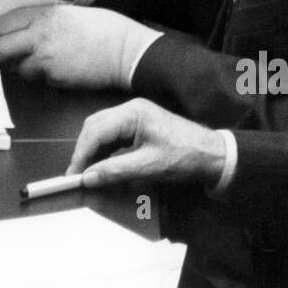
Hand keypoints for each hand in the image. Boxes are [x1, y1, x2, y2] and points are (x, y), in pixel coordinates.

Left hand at [0, 4, 155, 90]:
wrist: (125, 51)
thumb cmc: (103, 28)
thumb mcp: (69, 14)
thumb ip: (44, 21)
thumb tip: (22, 31)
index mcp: (45, 15)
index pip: (3, 24)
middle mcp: (41, 35)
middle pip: (2, 49)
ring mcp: (48, 59)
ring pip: (21, 69)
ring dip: (24, 68)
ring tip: (46, 60)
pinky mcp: (56, 78)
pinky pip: (41, 79)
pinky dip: (44, 76)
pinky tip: (62, 68)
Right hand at [66, 99, 227, 186]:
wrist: (213, 155)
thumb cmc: (184, 157)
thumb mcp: (148, 166)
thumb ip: (115, 171)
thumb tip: (88, 178)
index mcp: (132, 113)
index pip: (96, 131)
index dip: (82, 154)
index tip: (74, 175)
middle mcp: (130, 109)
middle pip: (95, 126)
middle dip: (84, 151)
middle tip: (77, 175)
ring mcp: (135, 116)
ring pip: (102, 130)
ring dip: (93, 151)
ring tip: (87, 173)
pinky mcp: (139, 126)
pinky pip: (114, 135)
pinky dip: (105, 151)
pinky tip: (103, 166)